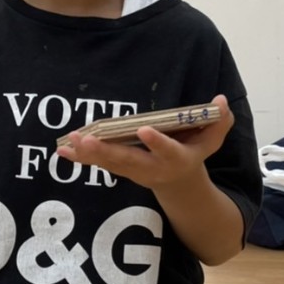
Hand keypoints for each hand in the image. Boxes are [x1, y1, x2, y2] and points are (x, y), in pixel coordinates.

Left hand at [55, 94, 234, 191]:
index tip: (145, 131)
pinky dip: (81, 159)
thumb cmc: (194, 151)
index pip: (167, 150)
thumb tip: (220, 101)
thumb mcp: (212, 139)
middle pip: (128, 161)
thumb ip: (219, 121)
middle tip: (87, 142)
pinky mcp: (119, 169)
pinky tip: (62, 151)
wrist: (179, 182)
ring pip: (109, 164)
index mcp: (176, 158)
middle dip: (107, 152)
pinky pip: (99, 164)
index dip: (157, 142)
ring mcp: (133, 171)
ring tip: (69, 144)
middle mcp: (152, 168)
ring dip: (88, 155)